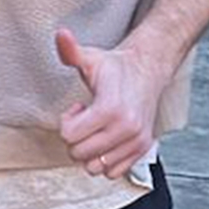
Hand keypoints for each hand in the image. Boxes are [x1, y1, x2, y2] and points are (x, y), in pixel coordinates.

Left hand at [55, 28, 166, 177]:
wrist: (148, 70)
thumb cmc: (116, 68)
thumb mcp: (90, 59)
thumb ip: (71, 50)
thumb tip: (60, 34)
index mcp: (110, 108)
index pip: (69, 136)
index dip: (68, 122)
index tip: (79, 108)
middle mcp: (126, 128)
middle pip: (79, 154)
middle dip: (77, 138)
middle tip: (88, 118)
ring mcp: (136, 141)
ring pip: (94, 167)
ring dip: (91, 151)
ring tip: (98, 129)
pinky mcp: (143, 149)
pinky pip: (112, 173)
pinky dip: (106, 161)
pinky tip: (108, 139)